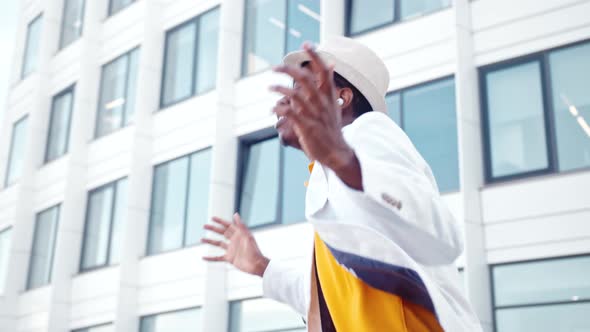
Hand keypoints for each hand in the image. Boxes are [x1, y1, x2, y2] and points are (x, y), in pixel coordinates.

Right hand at [201, 213, 269, 276]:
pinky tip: (203, 257)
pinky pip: (218, 258)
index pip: (228, 226)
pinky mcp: (230, 258)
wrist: (256, 265)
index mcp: (239, 234)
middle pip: (221, 233)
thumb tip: (235, 214)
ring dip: (210, 241)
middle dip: (213, 229)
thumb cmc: (254, 250)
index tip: (212, 218)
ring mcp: (231, 250)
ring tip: (201, 239)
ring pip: (218, 244)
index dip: (220, 221)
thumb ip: (240, 226)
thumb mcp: (247, 236)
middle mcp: (234, 241)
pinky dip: (210, 258)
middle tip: (204, 226)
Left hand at [270, 43, 354, 172]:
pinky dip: (278, 109)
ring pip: (293, 94)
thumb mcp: (334, 104)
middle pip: (304, 78)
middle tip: (274, 68)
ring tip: (270, 88)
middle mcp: (321, 102)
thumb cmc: (332, 129)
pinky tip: (272, 109)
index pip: (324, 70)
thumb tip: (331, 64)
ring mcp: (313, 114)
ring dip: (278, 89)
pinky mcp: (305, 126)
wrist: (337, 152)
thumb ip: (329, 85)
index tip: (306, 44)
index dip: (315, 56)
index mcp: (329, 95)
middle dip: (287, 70)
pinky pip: (288, 112)